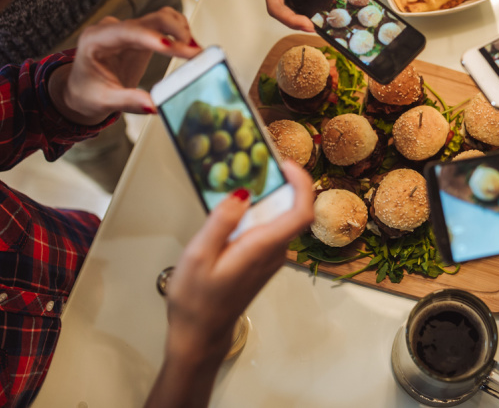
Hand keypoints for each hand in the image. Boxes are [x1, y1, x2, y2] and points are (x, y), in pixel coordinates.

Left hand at [50, 8, 199, 124]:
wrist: (82, 90)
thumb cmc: (86, 93)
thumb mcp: (103, 101)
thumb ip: (129, 101)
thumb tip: (155, 105)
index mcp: (95, 40)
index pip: (128, 32)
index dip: (152, 37)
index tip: (174, 47)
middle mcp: (113, 29)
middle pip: (150, 20)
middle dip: (176, 33)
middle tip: (194, 53)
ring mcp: (129, 30)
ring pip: (161, 18)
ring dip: (181, 30)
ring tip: (195, 50)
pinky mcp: (141, 35)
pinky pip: (164, 25)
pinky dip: (179, 32)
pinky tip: (188, 46)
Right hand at [163, 162, 314, 360]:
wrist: (199, 336)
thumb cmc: (196, 302)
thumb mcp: (198, 256)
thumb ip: (221, 221)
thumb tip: (242, 193)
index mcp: (261, 249)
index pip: (301, 212)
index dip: (301, 183)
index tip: (286, 164)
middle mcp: (273, 254)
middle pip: (294, 211)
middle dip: (284, 183)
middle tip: (261, 163)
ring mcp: (270, 259)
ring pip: (282, 220)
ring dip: (271, 197)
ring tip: (246, 179)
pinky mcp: (261, 261)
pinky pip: (270, 230)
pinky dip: (260, 212)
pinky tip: (237, 207)